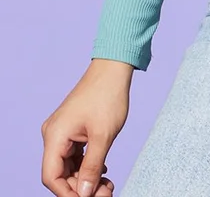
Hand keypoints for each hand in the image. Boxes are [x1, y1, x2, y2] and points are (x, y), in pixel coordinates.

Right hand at [41, 59, 131, 195]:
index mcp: (55, 136)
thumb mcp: (103, 136)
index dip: (68, 193)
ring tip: (107, 186)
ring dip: (86, 178)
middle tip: (106, 193)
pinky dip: (87, 165)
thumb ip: (92, 167)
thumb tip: (84, 194)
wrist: (113, 68)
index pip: (52, 176)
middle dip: (81, 187)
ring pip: (69, 165)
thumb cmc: (108, 95)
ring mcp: (62, 131)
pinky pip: (75, 155)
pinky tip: (103, 171)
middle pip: (61, 173)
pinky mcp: (72, 129)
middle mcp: (54, 135)